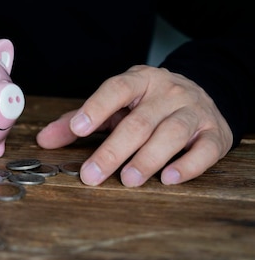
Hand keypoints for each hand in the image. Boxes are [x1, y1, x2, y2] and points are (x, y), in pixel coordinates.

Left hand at [36, 65, 232, 186]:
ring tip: (129, 179)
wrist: (205, 93)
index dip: (96, 108)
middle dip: (113, 150)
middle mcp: (168, 92)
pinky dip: (188, 165)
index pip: (116, 89)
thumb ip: (78, 120)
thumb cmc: (148, 103)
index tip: (78, 129)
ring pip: (172, 133)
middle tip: (92, 175)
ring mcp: (195, 111)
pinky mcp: (216, 134)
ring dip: (148, 158)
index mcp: (140, 80)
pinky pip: (204, 150)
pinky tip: (169, 178)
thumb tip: (43, 140)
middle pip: (139, 121)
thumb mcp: (115, 105)